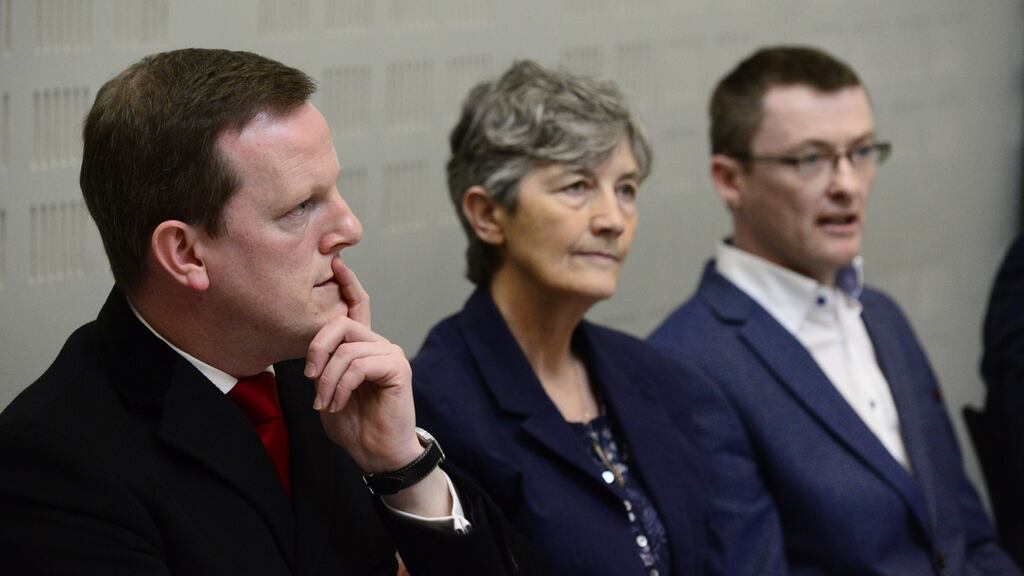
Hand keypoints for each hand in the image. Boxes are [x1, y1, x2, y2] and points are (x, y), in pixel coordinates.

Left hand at [305, 258, 420, 472]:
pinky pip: (359, 365)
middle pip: (343, 323)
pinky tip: (338, 403)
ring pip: (346, 350)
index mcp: (363, 348)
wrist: (378, 454)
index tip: (336, 263)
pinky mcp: (397, 368)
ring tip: (324, 403)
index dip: (348, 284)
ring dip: (327, 380)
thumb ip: (324, 368)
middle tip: (310, 377)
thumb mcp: (328, 392)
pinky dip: (341, 386)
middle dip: (318, 348)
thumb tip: (312, 354)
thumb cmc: (355, 426)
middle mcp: (379, 345)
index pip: (358, 306)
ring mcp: (390, 354)